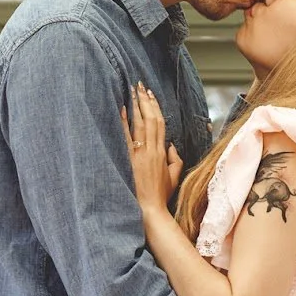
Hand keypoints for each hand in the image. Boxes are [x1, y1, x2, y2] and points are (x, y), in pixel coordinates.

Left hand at [120, 84, 183, 218]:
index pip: (160, 123)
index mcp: (162, 153)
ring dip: (136, 106)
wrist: (149, 210)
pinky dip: (123, 123)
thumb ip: (175, 159)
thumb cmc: (161, 195)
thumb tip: (171, 146)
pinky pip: (126, 138)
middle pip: (151, 119)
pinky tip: (120, 110)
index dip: (156, 107)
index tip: (151, 94)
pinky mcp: (129, 161)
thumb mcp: (173, 176)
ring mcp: (140, 155)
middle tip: (140, 85)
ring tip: (131, 90)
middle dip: (145, 101)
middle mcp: (152, 150)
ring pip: (140, 125)